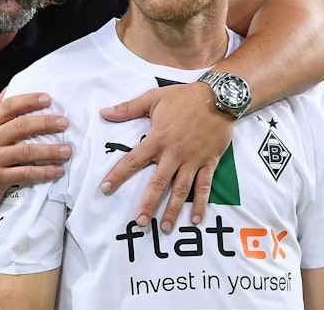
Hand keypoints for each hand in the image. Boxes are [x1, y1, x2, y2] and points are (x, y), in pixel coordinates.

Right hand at [0, 91, 71, 211]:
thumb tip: (8, 88)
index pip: (8, 106)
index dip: (28, 100)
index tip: (48, 98)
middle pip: (20, 126)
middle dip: (45, 123)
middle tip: (64, 123)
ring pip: (25, 151)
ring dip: (49, 150)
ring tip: (67, 150)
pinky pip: (25, 173)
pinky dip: (44, 172)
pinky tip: (57, 170)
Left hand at [99, 82, 233, 231]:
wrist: (219, 97)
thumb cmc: (184, 97)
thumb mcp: (153, 98)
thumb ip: (128, 108)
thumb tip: (104, 112)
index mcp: (158, 139)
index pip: (133, 160)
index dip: (118, 175)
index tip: (106, 188)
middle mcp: (174, 153)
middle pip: (158, 183)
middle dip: (148, 204)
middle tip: (139, 223)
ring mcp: (193, 160)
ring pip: (181, 190)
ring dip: (172, 210)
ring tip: (164, 228)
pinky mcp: (209, 162)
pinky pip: (204, 186)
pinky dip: (200, 203)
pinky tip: (195, 219)